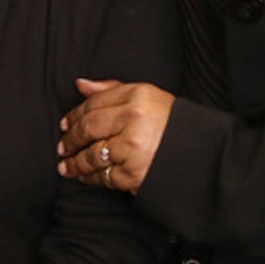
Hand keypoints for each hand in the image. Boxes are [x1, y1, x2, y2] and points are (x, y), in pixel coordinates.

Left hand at [57, 77, 173, 193]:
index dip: (74, 116)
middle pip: (88, 128)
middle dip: (71, 140)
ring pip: (92, 155)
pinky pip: (103, 176)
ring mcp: (132, 148)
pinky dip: (91, 178)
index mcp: (137, 95)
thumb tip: (81, 85)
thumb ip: (112, 90)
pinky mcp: (133, 173)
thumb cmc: (171, 123)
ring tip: (67, 166)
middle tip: (62, 147)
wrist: (202, 155)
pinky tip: (85, 177)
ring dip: (75, 163)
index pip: (93, 104)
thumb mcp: (147, 97)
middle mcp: (133, 119)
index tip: (64, 125)